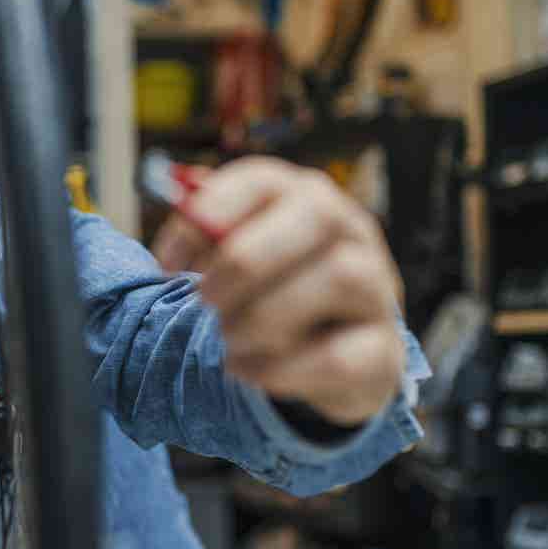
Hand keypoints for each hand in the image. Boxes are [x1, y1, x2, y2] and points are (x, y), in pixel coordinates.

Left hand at [152, 158, 404, 426]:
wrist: (336, 357)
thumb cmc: (274, 294)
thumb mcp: (240, 258)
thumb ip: (208, 235)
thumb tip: (176, 224)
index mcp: (305, 198)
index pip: (263, 179)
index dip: (207, 217)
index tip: (166, 265)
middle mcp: (351, 232)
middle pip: (317, 213)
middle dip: (245, 260)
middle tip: (204, 300)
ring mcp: (376, 289)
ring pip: (338, 278)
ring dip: (264, 316)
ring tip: (229, 338)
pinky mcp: (382, 351)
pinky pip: (338, 356)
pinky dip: (278, 369)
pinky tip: (245, 370)